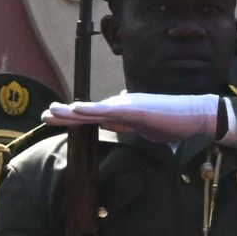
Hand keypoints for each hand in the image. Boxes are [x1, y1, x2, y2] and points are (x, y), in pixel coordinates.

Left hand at [47, 91, 228, 145]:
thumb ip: (126, 126)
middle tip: (43, 115)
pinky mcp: (134, 109)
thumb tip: (113, 126)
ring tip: (52, 111)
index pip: (91, 117)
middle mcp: (120, 106)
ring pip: (93, 109)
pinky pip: (109, 110)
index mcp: (121, 113)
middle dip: (64, 114)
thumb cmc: (170, 123)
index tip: (53, 120)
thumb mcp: (142, 129)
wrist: (193, 116)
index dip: (72, 119)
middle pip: (87, 112)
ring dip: (71, 111)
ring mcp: (126, 106)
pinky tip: (76, 109)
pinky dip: (91, 110)